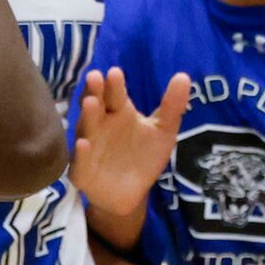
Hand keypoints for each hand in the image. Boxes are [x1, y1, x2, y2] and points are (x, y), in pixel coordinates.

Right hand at [74, 68, 185, 245]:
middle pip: (96, 106)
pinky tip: (84, 144)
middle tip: (94, 77)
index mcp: (118, 113)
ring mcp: (89, 147)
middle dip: (94, 92)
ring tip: (90, 103)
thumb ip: (172, 106)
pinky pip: (81, 162)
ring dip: (87, 116)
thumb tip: (184, 76)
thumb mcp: (163, 131)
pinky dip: (81, 153)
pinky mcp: (83, 171)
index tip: (115, 72)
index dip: (114, 84)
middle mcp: (100, 126)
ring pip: (86, 129)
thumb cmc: (144, 155)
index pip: (115, 94)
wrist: (133, 192)